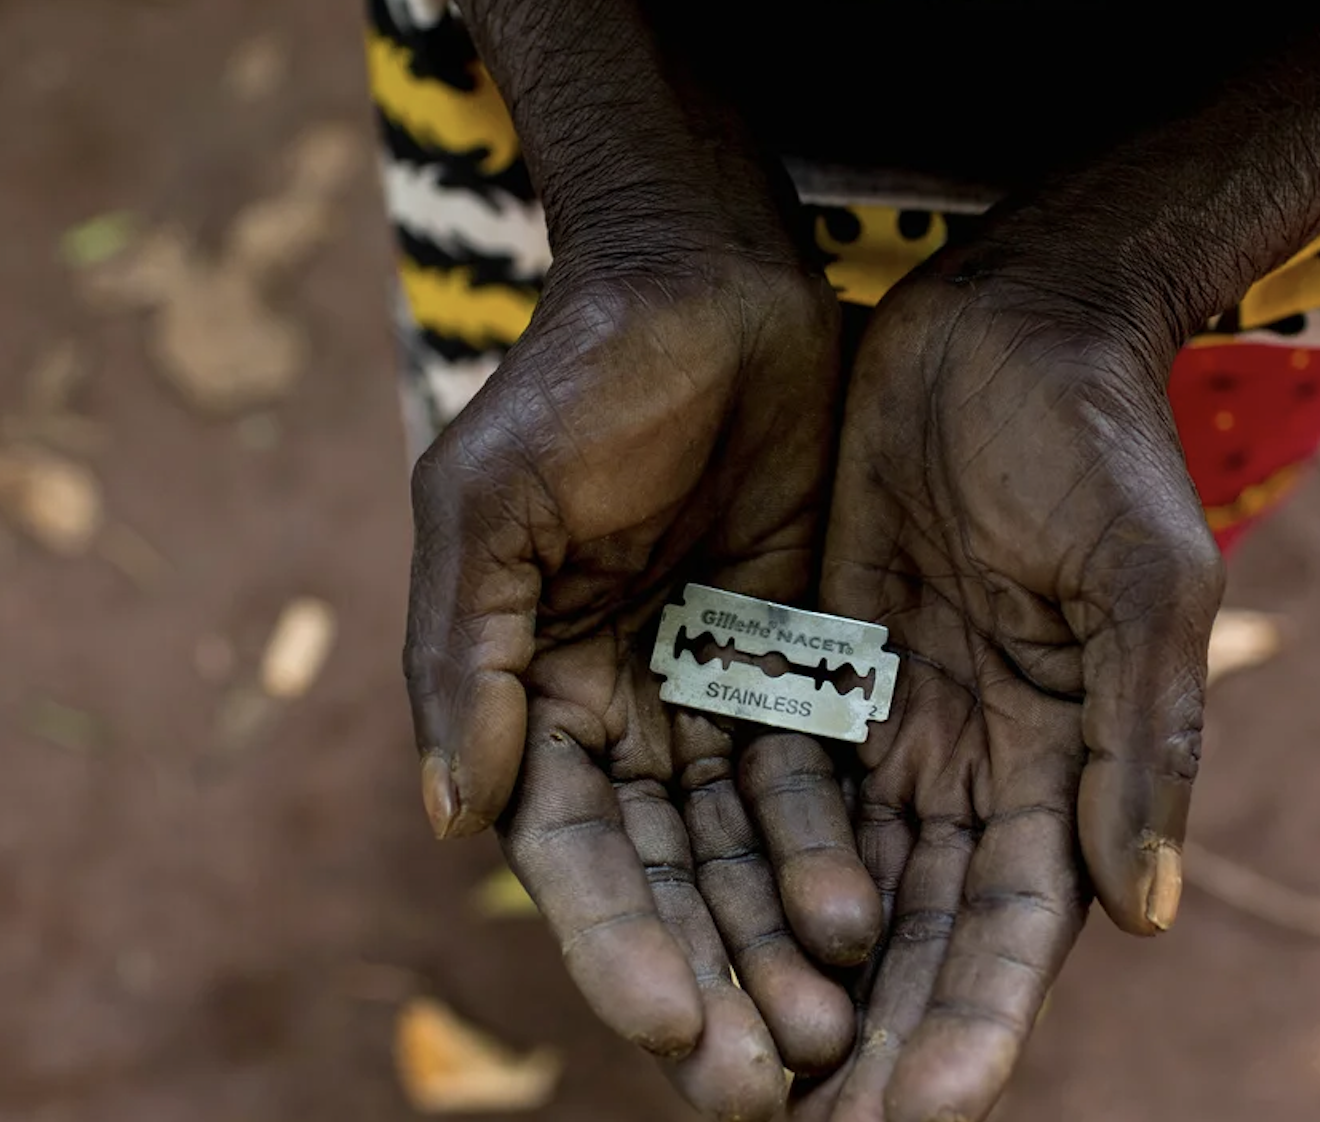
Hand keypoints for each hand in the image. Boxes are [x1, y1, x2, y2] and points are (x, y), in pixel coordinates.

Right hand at [405, 249, 881, 1116]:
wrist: (706, 279)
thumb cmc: (579, 379)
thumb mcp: (490, 501)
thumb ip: (461, 655)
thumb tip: (451, 819)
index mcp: (531, 693)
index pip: (573, 851)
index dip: (615, 942)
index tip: (666, 1028)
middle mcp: (621, 715)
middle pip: (664, 880)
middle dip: (706, 981)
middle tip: (761, 1088)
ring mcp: (713, 695)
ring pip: (745, 853)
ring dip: (774, 946)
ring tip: (828, 1038)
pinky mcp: (801, 664)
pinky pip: (818, 782)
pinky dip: (832, 855)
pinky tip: (868, 923)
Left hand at [802, 271, 1222, 1120]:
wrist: (1013, 323)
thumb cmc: (1101, 445)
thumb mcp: (1143, 582)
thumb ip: (1145, 742)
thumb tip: (1144, 917)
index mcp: (1065, 765)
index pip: (1012, 931)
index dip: (967, 1029)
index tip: (912, 1121)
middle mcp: (975, 767)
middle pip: (915, 937)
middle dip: (868, 1040)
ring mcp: (894, 722)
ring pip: (833, 883)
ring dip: (791, 980)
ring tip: (736, 1076)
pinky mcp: (818, 666)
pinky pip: (771, 787)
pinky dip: (742, 866)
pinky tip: (697, 939)